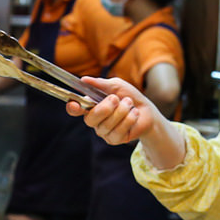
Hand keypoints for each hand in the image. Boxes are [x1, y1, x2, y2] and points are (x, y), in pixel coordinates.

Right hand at [66, 76, 185, 168]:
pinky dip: (129, 119)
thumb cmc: (129, 96)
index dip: (72, 108)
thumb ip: (100, 83)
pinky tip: (134, 114)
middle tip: (116, 99)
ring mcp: (103, 131)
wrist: (147, 110)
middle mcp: (94, 120)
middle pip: (90, 119)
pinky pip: (118, 131)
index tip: (74, 104)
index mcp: (90, 106)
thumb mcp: (116, 85)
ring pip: (106, 125)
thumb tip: (84, 80)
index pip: (75, 109)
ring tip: (129, 104)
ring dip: (122, 111)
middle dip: (105, 108)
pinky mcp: (114, 139)